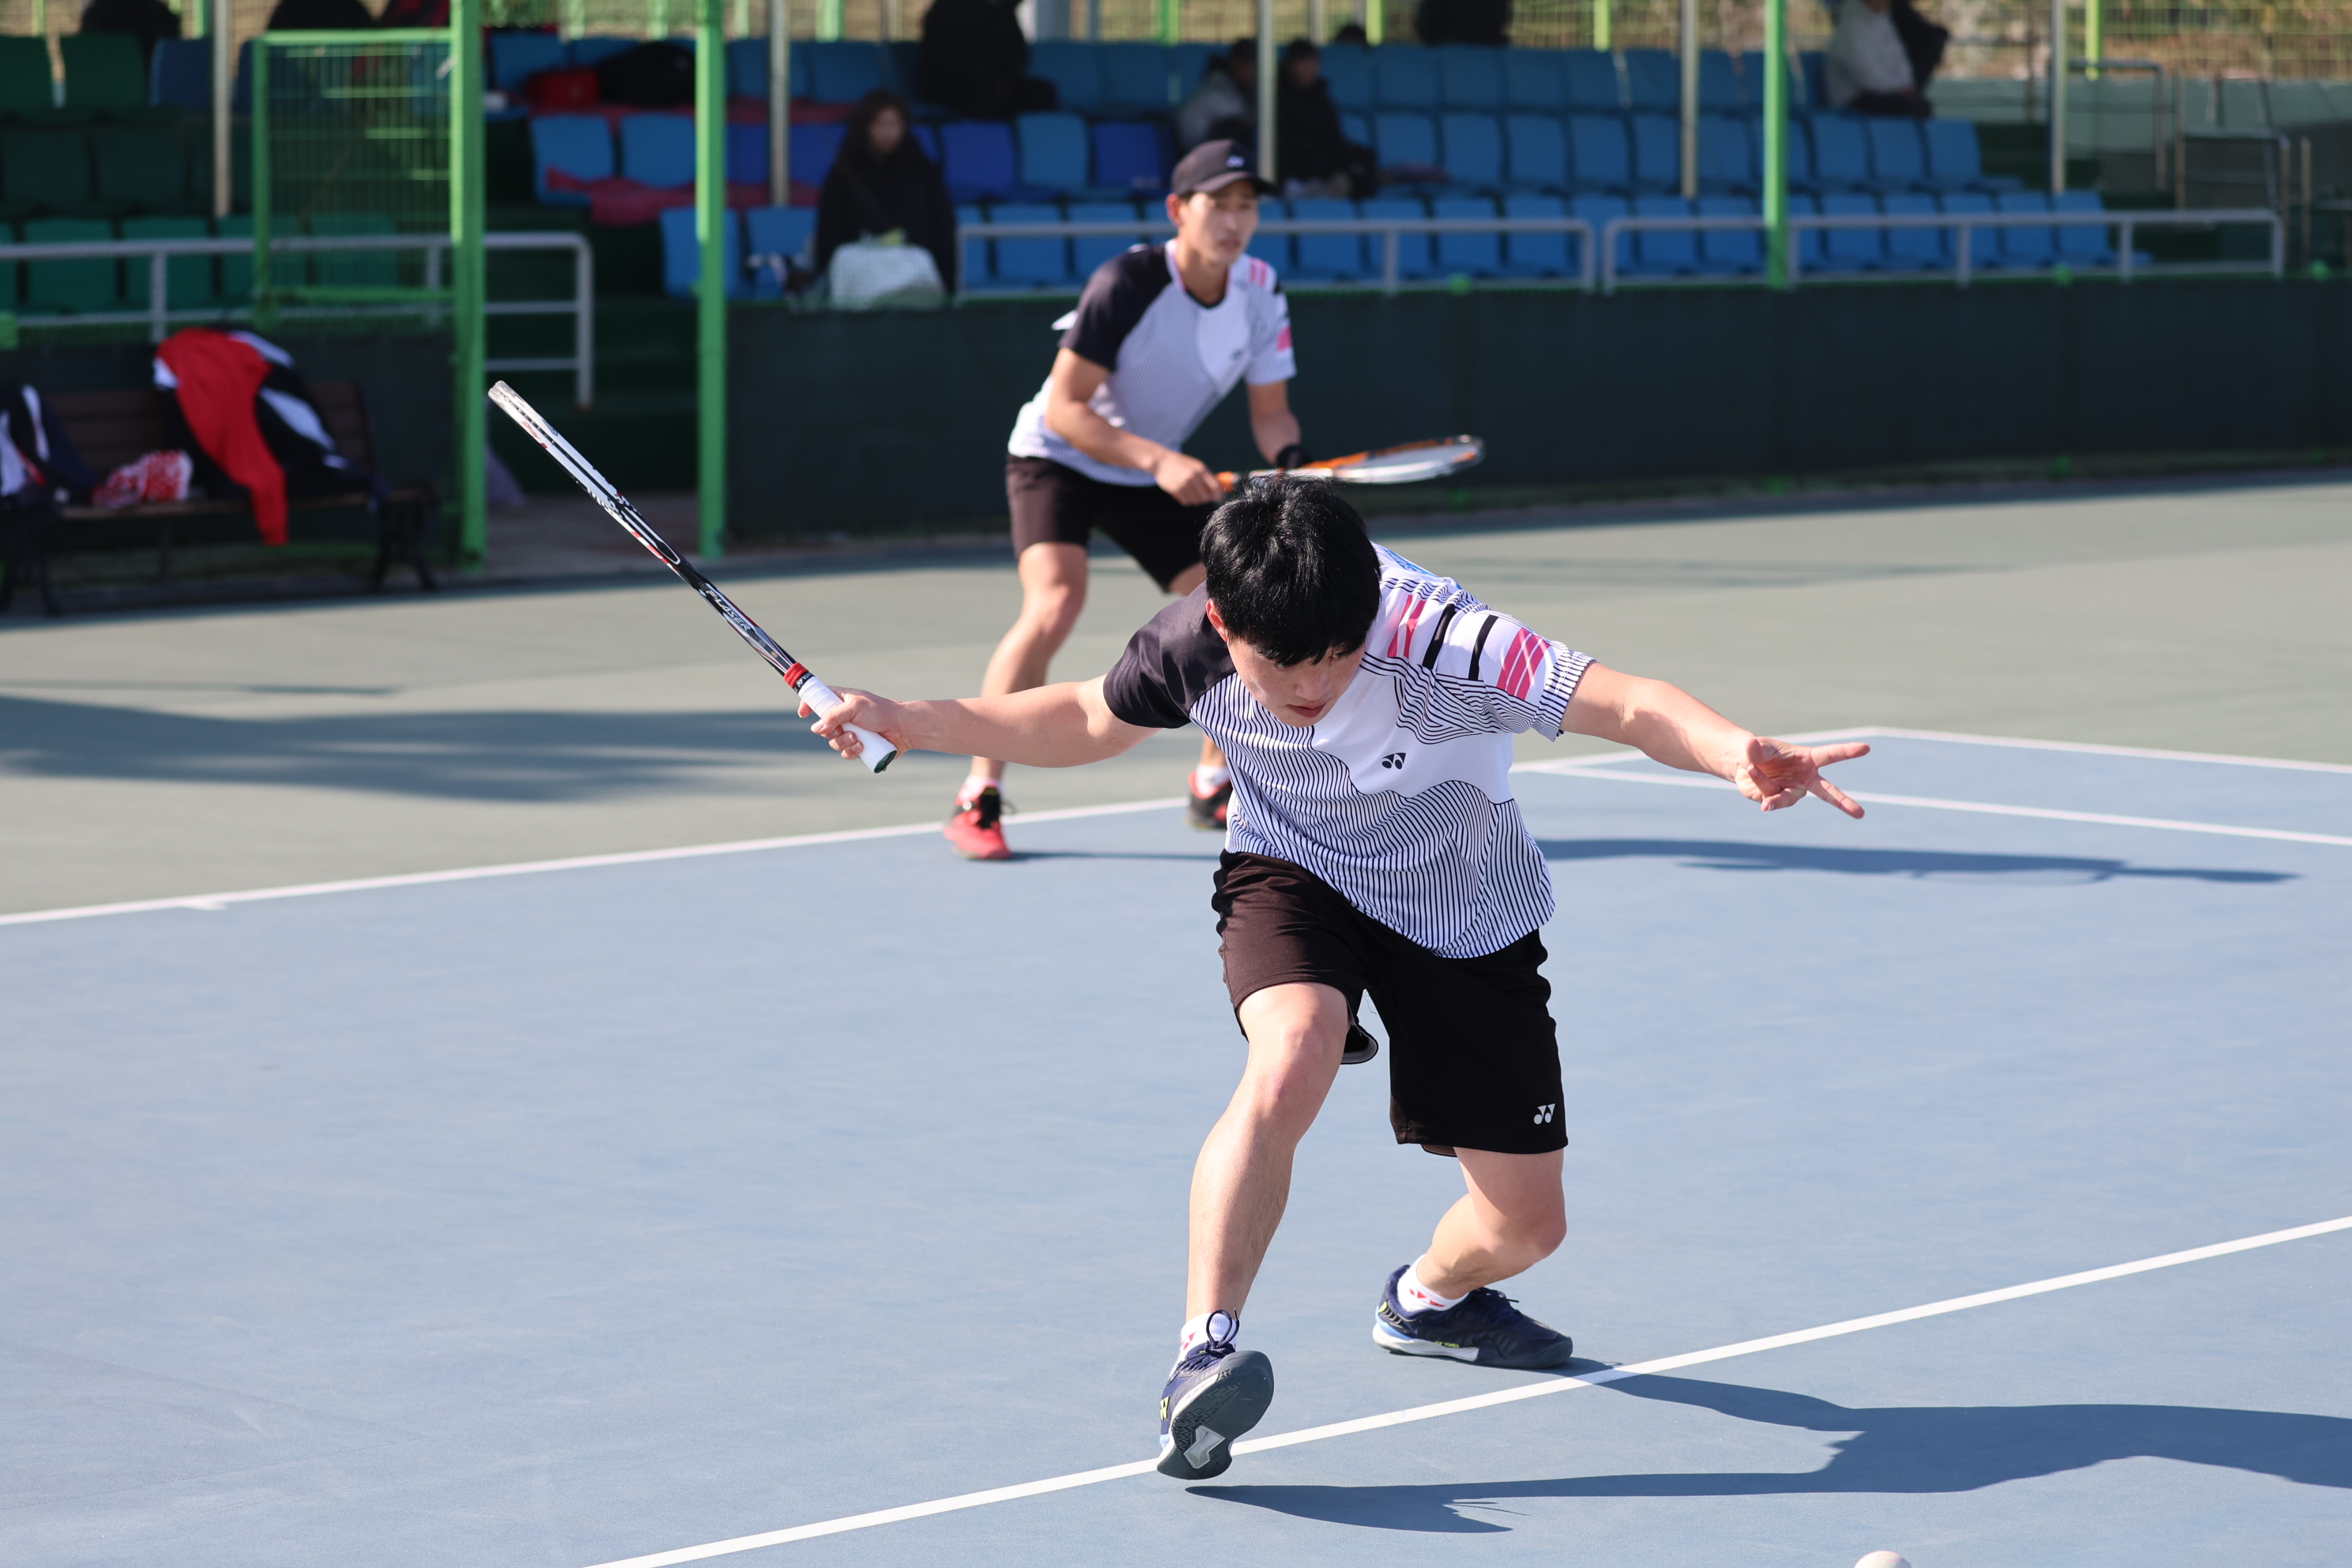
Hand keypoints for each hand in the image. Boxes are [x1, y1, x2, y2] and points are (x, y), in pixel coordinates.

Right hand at [800, 687, 910, 763]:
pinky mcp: (857, 746)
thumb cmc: (881, 711)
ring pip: (833, 742)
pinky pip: (845, 753)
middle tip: (843, 729)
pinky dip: (852, 751)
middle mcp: (843, 716)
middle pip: (822, 726)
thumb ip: (833, 716)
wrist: (902, 728)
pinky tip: (862, 747)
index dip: (808, 704)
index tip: (802, 713)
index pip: (818, 699)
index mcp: (840, 700)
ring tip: (858, 738)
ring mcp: (850, 731)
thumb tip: (816, 729)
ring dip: (843, 742)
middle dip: (830, 731)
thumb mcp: (855, 707)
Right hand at [1151, 449, 1226, 505]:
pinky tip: (1183, 493)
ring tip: (1191, 493)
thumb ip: (1206, 476)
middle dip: (1205, 499)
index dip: (1218, 494)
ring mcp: (1184, 484)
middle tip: (1203, 496)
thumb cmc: (1181, 464)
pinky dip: (1186, 500)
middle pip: (1206, 497)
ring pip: (1196, 501)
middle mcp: (1193, 477)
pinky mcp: (1176, 490)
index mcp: (1201, 470)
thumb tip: (1218, 489)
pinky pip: (1186, 502)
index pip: (1216, 486)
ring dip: (1195, 500)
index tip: (1218, 497)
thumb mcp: (1195, 465)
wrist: (1161, 462)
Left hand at [1728, 735, 1868, 816]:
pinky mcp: (1779, 800)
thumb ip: (1756, 748)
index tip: (1866, 748)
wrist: (1743, 764)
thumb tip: (1750, 748)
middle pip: (1827, 792)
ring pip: (1785, 797)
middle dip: (1843, 802)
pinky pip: (1769, 797)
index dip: (1847, 751)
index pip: (1830, 755)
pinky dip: (1758, 785)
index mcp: (1808, 759)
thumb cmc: (1758, 750)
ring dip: (1765, 783)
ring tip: (1751, 767)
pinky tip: (1751, 774)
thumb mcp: (1756, 746)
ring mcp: (1793, 791)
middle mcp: (1805, 778)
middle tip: (1860, 814)